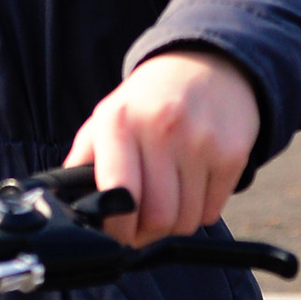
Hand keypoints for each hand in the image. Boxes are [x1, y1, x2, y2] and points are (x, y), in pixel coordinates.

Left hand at [62, 49, 259, 247]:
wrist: (205, 66)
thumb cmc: (147, 102)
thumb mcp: (105, 118)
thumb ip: (82, 162)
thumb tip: (67, 207)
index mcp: (120, 122)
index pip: (119, 196)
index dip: (116, 228)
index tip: (115, 233)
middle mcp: (161, 130)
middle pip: (157, 217)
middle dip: (145, 233)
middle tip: (140, 225)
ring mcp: (201, 142)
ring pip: (185, 221)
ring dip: (172, 225)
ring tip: (165, 203)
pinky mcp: (232, 154)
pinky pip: (211, 212)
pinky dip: (199, 212)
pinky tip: (191, 189)